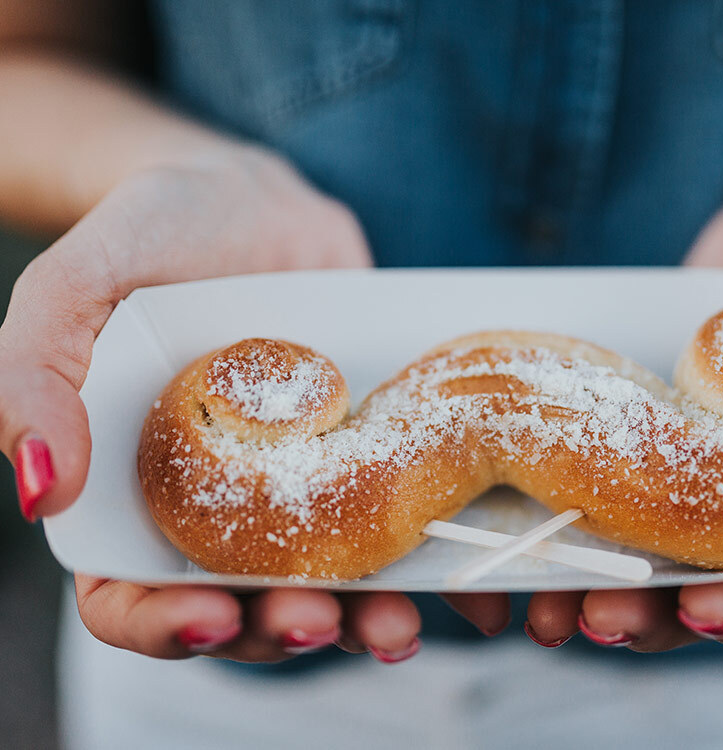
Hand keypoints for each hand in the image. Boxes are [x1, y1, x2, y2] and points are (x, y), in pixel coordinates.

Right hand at [2, 145, 508, 660]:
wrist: (261, 203)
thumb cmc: (155, 234)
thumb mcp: (80, 282)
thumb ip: (38, 371)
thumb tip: (42, 487)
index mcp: (136, 495)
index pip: (128, 597)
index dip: (163, 627)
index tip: (213, 618)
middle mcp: (221, 510)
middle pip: (245, 606)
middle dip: (283, 629)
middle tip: (326, 621)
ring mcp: (302, 491)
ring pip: (331, 584)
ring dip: (366, 618)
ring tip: (401, 624)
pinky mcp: (370, 463)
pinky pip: (403, 529)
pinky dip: (439, 566)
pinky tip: (476, 586)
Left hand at [525, 166, 722, 651]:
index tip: (702, 611)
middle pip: (692, 586)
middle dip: (645, 612)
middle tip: (593, 615)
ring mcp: (684, 465)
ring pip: (630, 546)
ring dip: (586, 578)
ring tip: (537, 595)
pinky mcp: (635, 421)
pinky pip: (593, 472)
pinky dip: (557, 500)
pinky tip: (512, 511)